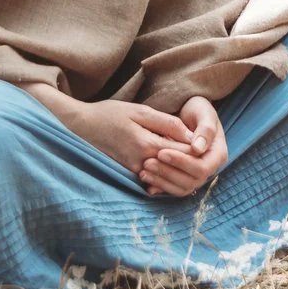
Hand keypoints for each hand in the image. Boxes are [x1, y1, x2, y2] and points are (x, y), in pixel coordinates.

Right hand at [30, 87, 192, 186]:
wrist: (81, 127)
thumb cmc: (110, 114)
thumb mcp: (139, 111)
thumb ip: (166, 123)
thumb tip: (190, 134)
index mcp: (148, 143)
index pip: (184, 151)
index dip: (197, 147)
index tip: (206, 140)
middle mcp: (143, 162)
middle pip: (178, 165)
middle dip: (192, 159)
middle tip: (203, 151)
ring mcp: (135, 171)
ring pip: (167, 173)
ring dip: (179, 167)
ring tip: (189, 156)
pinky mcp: (129, 174)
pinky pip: (154, 177)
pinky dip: (164, 171)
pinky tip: (169, 162)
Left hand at [138, 96, 226, 198]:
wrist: (189, 114)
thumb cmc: (198, 110)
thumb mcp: (203, 112)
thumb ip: (205, 129)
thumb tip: (198, 149)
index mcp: (218, 155)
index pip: (202, 168)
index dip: (182, 162)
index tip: (162, 152)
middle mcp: (209, 168)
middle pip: (192, 181)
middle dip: (168, 172)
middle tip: (147, 162)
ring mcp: (197, 175)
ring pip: (182, 188)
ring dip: (162, 181)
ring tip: (143, 171)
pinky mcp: (185, 178)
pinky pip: (174, 189)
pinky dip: (160, 186)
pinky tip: (146, 182)